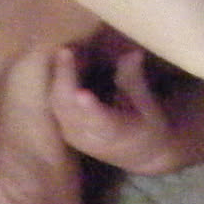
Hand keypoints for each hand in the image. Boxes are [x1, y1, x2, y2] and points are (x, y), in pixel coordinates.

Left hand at [47, 47, 187, 175]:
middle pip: (69, 107)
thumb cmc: (148, 127)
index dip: (90, 108)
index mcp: (114, 133)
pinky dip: (58, 80)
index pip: (99, 121)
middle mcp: (89, 137)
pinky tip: (67, 63)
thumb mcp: (148, 105)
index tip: (83, 93)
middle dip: (65, 76)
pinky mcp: (64, 127)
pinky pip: (55, 101)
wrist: (139, 154)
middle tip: (69, 49)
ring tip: (70, 52)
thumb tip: (132, 54)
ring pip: (57, 102)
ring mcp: (72, 133)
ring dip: (60, 75)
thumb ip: (134, 79)